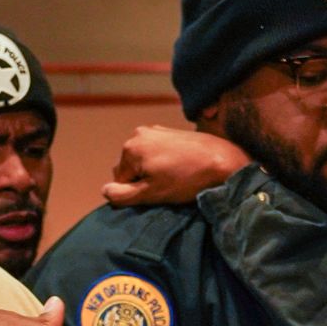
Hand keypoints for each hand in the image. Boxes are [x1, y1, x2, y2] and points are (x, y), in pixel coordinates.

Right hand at [102, 126, 251, 206]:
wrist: (222, 161)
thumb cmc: (186, 180)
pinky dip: (163, 162)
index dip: (136, 192)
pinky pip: (157, 152)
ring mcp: (156, 130)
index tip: (156, 193)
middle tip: (165, 186)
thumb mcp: (151, 193)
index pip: (120, 180)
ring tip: (174, 178)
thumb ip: (122, 195)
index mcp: (130, 148)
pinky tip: (180, 169)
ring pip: (144, 160)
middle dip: (142, 179)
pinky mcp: (170, 132)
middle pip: (130, 167)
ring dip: (153, 171)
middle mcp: (139, 134)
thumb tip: (105, 191)